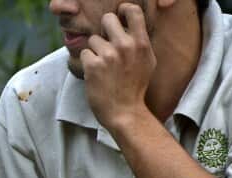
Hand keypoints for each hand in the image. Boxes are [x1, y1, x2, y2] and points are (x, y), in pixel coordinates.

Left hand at [80, 3, 155, 131]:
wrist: (125, 112)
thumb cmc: (135, 88)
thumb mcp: (147, 62)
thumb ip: (139, 42)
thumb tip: (130, 26)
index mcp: (141, 43)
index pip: (133, 11)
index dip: (123, 10)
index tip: (119, 17)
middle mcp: (125, 46)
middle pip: (107, 19)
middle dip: (104, 30)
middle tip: (105, 44)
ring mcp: (108, 55)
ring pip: (93, 39)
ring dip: (95, 51)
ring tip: (103, 67)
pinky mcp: (93, 66)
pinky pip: (85, 54)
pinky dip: (88, 63)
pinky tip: (96, 75)